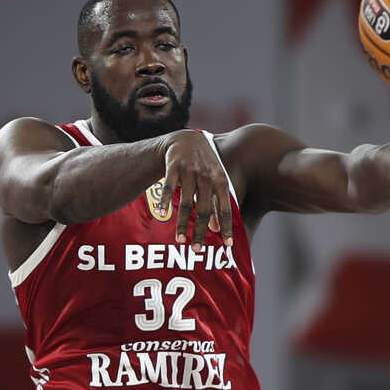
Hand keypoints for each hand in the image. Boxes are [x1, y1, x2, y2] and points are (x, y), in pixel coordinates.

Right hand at [162, 129, 233, 245]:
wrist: (186, 139)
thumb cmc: (203, 164)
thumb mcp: (214, 180)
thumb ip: (215, 203)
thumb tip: (216, 228)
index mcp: (221, 181)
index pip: (225, 208)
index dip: (227, 227)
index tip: (227, 245)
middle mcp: (206, 177)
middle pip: (204, 210)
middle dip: (201, 231)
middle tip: (197, 250)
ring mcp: (190, 172)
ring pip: (186, 203)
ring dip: (182, 224)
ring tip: (180, 240)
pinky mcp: (174, 167)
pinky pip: (169, 188)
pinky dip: (164, 202)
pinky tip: (162, 215)